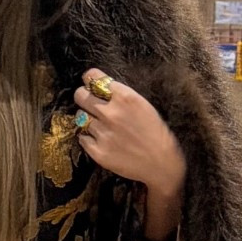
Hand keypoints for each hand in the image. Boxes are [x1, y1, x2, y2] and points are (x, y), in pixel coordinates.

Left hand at [74, 69, 187, 239]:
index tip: (90, 84)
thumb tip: (97, 85)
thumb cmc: (154, 132)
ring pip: (80, 117)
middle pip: (80, 95)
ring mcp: (103, 133)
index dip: (89, 80)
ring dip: (87, 119)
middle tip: (89, 104)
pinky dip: (88, 138)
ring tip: (100, 125)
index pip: (92, 77)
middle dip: (83, 97)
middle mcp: (111, 112)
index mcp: (125, 97)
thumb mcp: (142, 104)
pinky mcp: (98, 151)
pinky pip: (82, 137)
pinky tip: (101, 139)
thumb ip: (120, 94)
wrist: (161, 163)